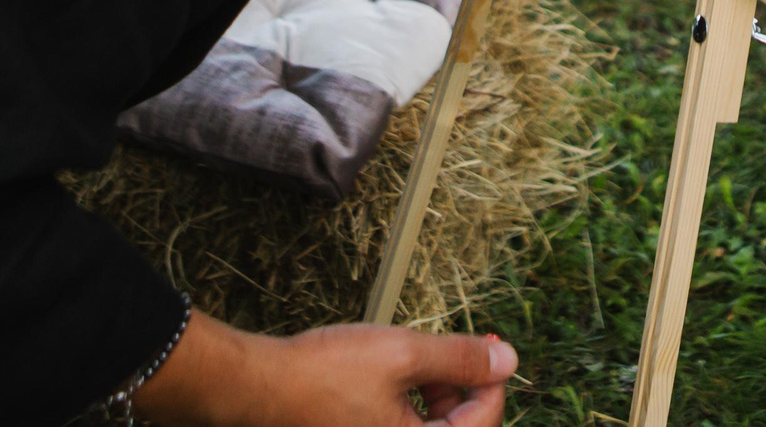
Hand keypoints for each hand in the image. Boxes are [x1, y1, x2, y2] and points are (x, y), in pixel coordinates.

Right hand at [135, 314, 516, 426]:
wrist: (258, 387)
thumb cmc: (320, 375)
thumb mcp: (401, 354)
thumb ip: (459, 358)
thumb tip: (507, 361)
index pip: (483, 421)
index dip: (492, 379)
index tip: (492, 347)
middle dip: (464, 389)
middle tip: (462, 352)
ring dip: (438, 396)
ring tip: (422, 360)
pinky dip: (411, 404)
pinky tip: (396, 376)